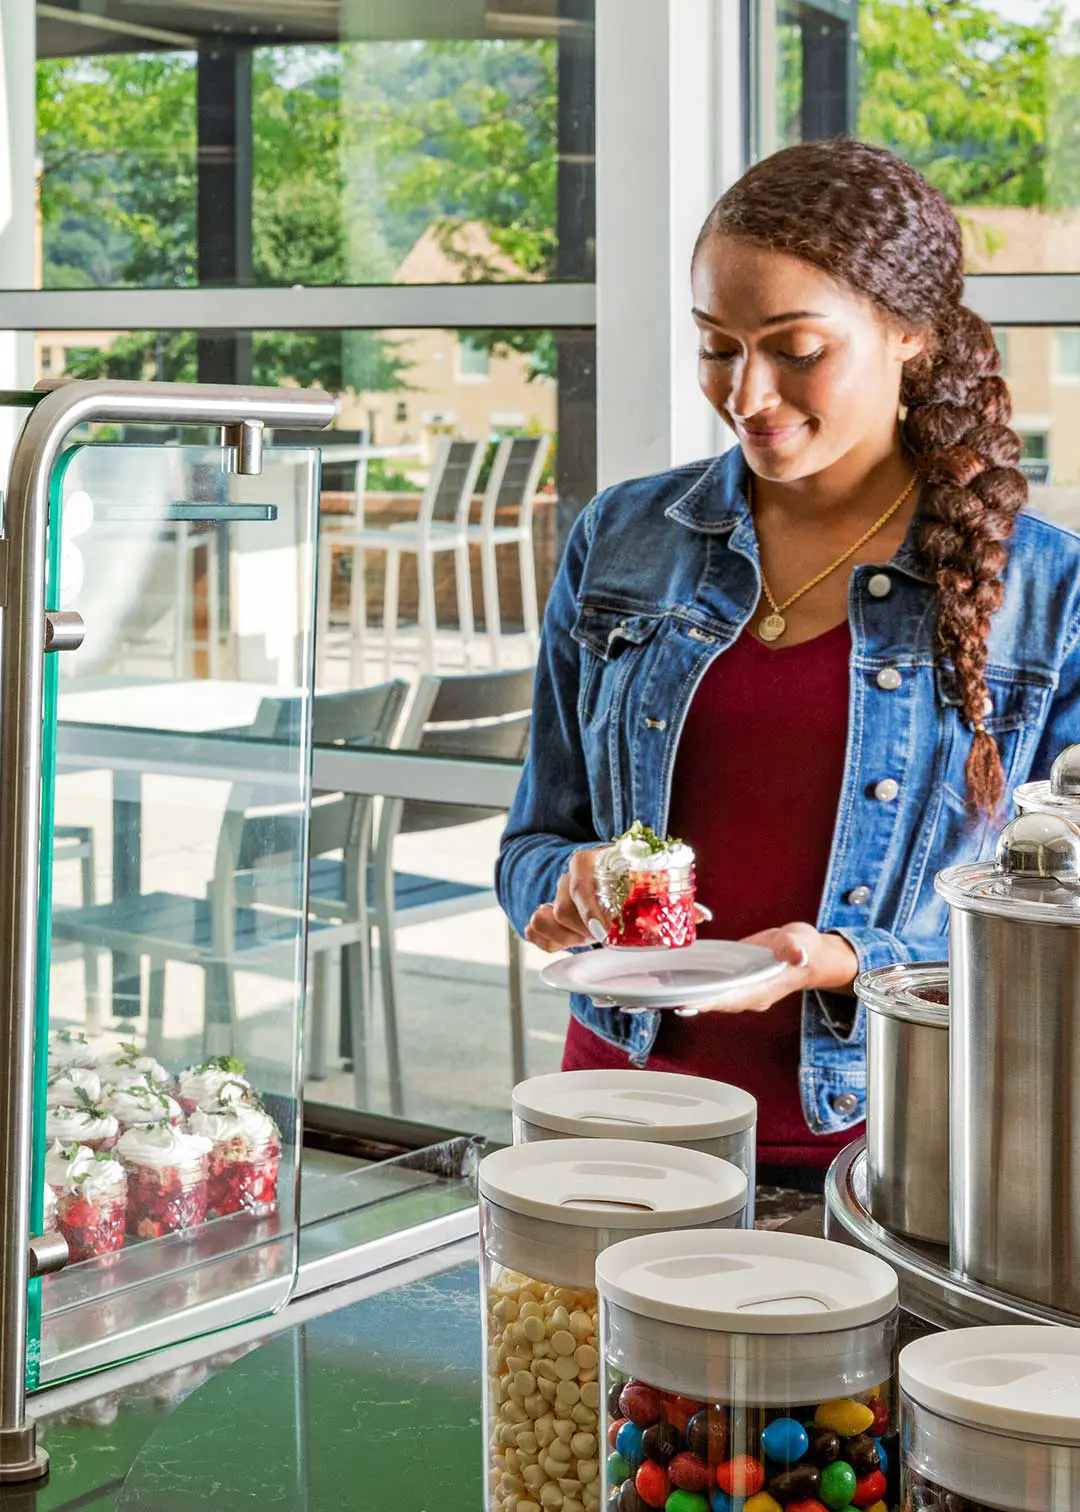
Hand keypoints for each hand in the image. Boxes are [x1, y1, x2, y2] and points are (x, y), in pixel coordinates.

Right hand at [525, 847, 712, 953]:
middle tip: (605, 939)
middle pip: (564, 906)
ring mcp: (554, 895)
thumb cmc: (630, 881)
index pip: (580, 879)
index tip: (604, 931)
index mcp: (591, 862)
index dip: (589, 907)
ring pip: (548, 918)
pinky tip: (566, 945)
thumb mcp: (649, 885)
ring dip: (568, 937)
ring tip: (589, 941)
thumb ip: (673, 900)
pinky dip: (547, 941)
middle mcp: (568, 877)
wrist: (603, 875)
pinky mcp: (547, 914)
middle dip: (584, 931)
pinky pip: (534, 929)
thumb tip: (703, 916)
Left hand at [674, 922, 858, 1016]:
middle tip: (657, 1001)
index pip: (732, 998)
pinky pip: (706, 986)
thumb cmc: (803, 948)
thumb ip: (796, 949)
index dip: (710, 1001)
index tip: (687, 1004)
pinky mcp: (729, 979)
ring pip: (706, 996)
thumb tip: (798, 955)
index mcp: (762, 990)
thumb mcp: (802, 942)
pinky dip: (686, 985)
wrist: (804, 952)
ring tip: (651, 996)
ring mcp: (737, 989)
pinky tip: (664, 982)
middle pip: (713, 1002)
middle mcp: (746, 995)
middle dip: (686, 1002)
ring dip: (681, 996)